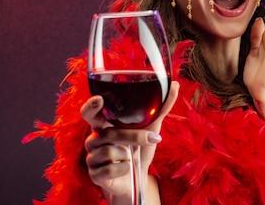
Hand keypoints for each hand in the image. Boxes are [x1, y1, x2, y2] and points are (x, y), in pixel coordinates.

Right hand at [81, 81, 178, 199]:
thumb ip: (160, 107)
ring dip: (129, 155)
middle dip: (127, 137)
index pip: (89, 112)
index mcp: (103, 124)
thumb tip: (175, 84)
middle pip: (106, 134)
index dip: (91, 105)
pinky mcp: (95, 174)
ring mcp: (92, 157)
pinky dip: (124, 169)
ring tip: (132, 157)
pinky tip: (127, 168)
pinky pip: (109, 169)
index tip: (99, 99)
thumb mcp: (150, 127)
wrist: (137, 179)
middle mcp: (94, 138)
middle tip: (147, 138)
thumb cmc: (139, 149)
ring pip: (110, 152)